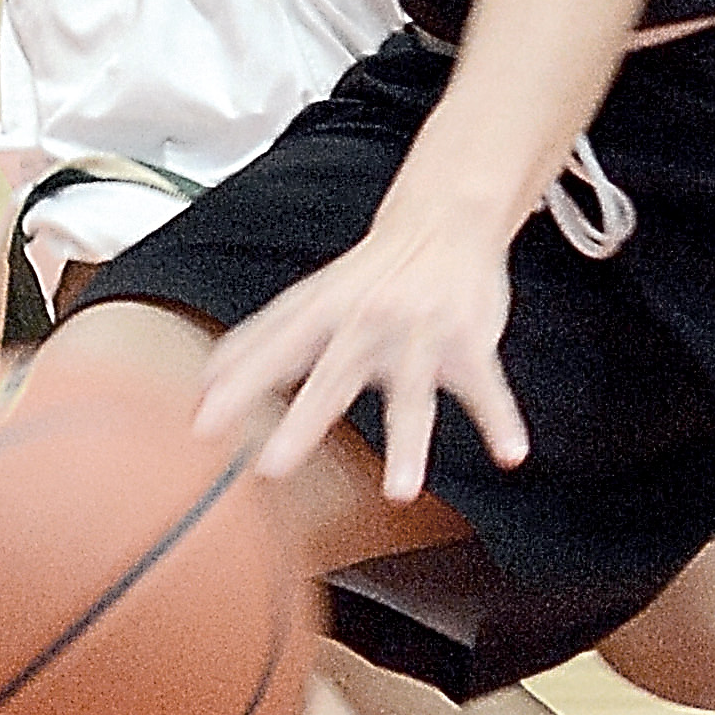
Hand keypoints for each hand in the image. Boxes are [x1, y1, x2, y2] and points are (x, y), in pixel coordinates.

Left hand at [192, 206, 531, 497]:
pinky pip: (486, 388)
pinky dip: (500, 420)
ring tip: (401, 491)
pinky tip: (510, 452)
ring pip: (412, 396)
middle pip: (331, 378)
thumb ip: (259, 343)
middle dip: (303, 422)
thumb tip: (203, 383)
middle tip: (273, 466)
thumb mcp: (309, 299)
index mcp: (323, 315)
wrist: (443, 223)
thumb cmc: (370, 273)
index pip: (271, 351)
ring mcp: (419, 338)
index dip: (236, 386)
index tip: (204, 424)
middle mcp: (366, 326)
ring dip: (409, 444)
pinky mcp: (467, 345)